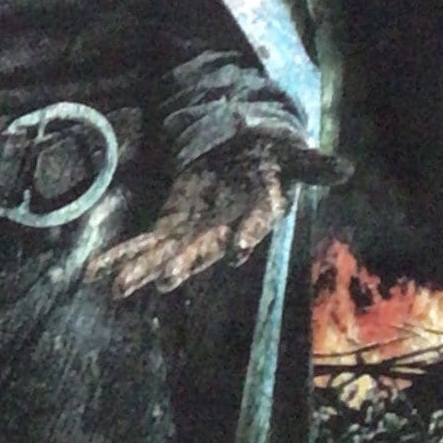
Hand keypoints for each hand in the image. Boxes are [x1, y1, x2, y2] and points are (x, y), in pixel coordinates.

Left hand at [84, 136, 317, 301]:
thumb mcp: (294, 156)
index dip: (246, 236)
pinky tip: (97, 271)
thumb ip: (314, 166)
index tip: (237, 251)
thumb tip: (346, 169)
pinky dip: (122, 254)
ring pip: (166, 253)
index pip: (254, 224)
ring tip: (116, 286)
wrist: (248, 160)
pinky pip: (146, 241)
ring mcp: (195, 230)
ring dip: (142, 268)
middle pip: (202, 248)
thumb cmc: (273, 160)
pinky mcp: (173, 222)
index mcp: (255, 211)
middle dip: (181, 263)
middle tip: (160, 280)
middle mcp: (223, 229)